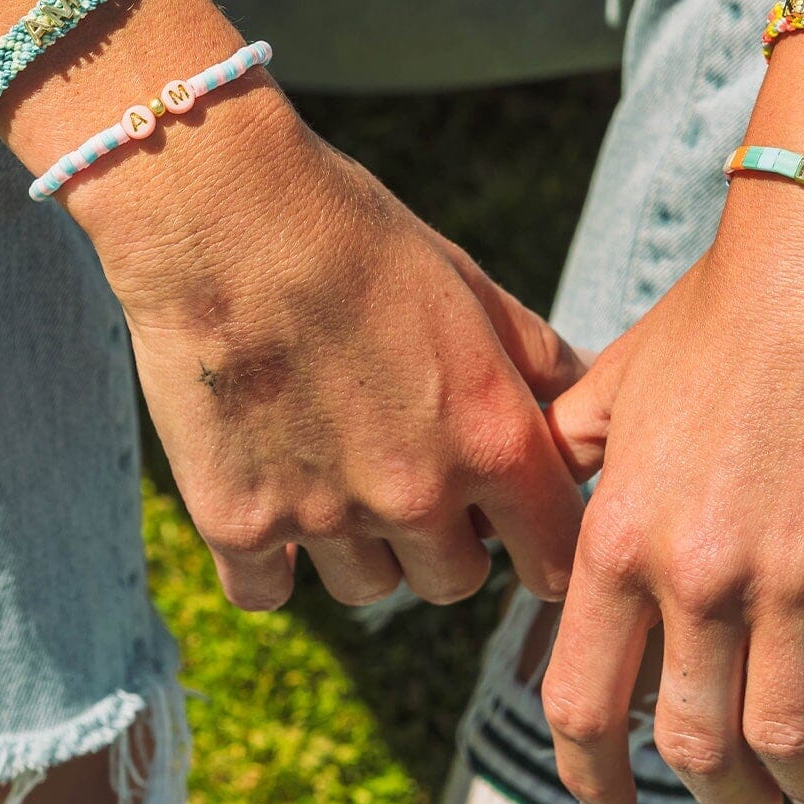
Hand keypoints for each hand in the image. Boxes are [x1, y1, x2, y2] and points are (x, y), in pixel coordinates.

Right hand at [88, 85, 586, 611]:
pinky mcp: (238, 522)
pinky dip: (269, 560)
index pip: (556, 554)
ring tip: (328, 468)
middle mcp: (418, 492)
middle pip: (455, 581)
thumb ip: (535, 358)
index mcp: (492, 436)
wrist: (218, 212)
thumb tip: (586, 395)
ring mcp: (326, 516)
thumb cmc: (352, 235)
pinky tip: (267, 496)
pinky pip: (268, 591)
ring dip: (358, 547)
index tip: (516, 524)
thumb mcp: (467, 286)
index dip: (541, 543)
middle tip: (406, 476)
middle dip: (442, 541)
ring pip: (366, 588)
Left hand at [541, 144, 803, 803]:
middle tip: (740, 793)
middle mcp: (694, 573)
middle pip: (690, 744)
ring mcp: (793, 577)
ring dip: (802, 791)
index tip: (609, 802)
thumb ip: (567, 461)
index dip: (590, 773)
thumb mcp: (615, 387)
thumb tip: (533, 518)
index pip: (579, 699)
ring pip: (787, 744)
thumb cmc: (718, 318)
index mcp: (618, 537)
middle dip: (715, 791)